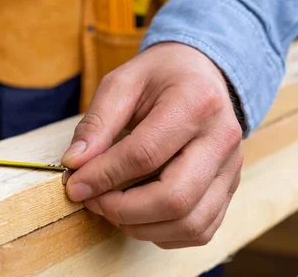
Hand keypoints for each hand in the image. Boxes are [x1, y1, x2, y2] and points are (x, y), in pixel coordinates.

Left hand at [61, 42, 242, 248]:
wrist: (201, 73)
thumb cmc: (159, 76)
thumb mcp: (122, 82)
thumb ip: (97, 122)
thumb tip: (75, 164)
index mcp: (195, 102)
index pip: (145, 154)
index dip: (104, 175)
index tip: (74, 185)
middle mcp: (222, 138)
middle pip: (175, 198)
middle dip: (123, 210)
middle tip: (92, 201)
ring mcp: (231, 167)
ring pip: (190, 223)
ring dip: (141, 227)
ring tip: (110, 209)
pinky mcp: (229, 188)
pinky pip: (201, 229)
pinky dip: (163, 233)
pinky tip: (137, 216)